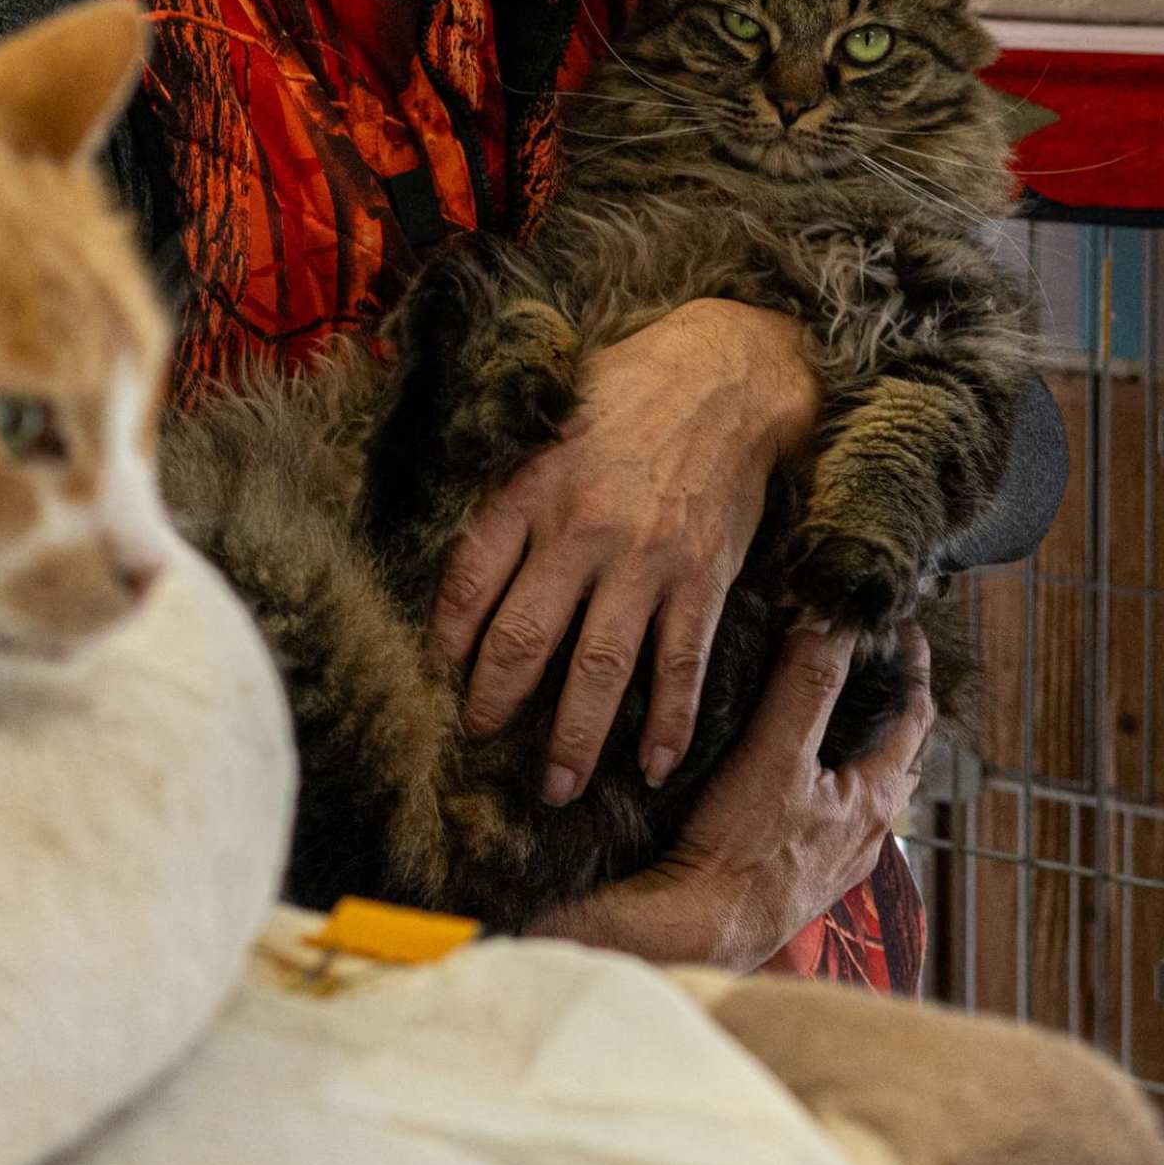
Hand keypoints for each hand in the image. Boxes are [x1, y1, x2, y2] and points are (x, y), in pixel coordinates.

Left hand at [430, 298, 820, 802]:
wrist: (728, 375)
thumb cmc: (624, 393)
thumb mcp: (542, 421)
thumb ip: (506, 489)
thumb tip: (467, 558)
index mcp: (530, 492)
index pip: (467, 584)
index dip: (445, 642)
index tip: (435, 681)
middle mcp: (582, 532)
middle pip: (525, 639)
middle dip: (497, 705)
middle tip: (479, 749)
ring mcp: (647, 562)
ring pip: (600, 669)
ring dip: (575, 738)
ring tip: (554, 790)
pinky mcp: (705, 579)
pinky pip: (680, 665)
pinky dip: (668, 723)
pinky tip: (652, 767)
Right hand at [534, 623, 935, 971]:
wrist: (698, 929)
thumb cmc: (741, 853)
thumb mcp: (775, 756)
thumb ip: (806, 686)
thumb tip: (831, 620)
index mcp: (877, 798)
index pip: (914, 717)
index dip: (910, 666)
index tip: (900, 625)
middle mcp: (869, 833)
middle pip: (891, 755)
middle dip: (880, 706)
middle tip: (858, 658)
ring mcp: (835, 860)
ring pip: (858, 790)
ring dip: (847, 748)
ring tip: (820, 711)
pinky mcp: (799, 877)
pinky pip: (824, 818)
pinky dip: (816, 785)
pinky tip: (785, 782)